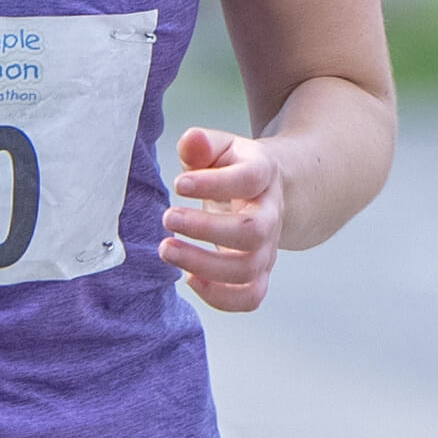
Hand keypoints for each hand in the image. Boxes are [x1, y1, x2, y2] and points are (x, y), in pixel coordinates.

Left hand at [160, 122, 286, 311]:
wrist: (267, 193)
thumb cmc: (231, 168)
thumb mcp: (219, 148)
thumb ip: (202, 144)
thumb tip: (191, 140)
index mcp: (263, 176)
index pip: (250, 179)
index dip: (215, 183)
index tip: (179, 184)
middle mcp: (271, 215)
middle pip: (253, 232)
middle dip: (206, 229)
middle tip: (167, 218)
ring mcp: (267, 248)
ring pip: (248, 269)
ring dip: (203, 264)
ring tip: (166, 249)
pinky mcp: (258, 273)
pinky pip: (250, 297)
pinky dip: (220, 297)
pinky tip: (189, 279)